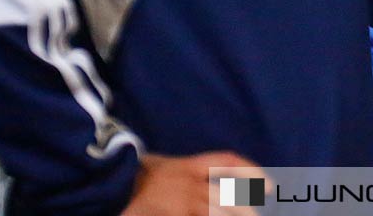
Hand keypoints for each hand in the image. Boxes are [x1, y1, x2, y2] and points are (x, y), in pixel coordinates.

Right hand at [124, 152, 265, 215]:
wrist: (102, 187)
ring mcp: (179, 201)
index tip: (270, 185)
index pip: (228, 162)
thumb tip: (213, 184)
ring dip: (232, 215)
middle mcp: (187, 182)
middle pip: (227, 196)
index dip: (251, 172)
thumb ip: (185, 175)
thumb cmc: (130, 178)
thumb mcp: (160, 168)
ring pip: (215, 212)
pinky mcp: (171, 213)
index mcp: (186, 165)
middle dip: (245, 208)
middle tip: (255, 215)